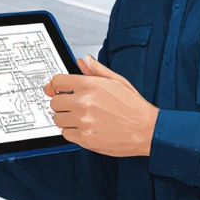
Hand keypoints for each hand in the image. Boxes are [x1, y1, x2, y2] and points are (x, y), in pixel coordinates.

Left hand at [44, 54, 158, 156]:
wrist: (147, 129)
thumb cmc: (134, 107)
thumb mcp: (117, 81)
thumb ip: (96, 70)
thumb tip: (83, 60)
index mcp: (89, 85)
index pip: (57, 82)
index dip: (54, 86)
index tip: (53, 90)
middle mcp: (83, 103)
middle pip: (54, 102)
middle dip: (60, 104)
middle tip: (70, 106)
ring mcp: (83, 122)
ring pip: (57, 119)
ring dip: (65, 119)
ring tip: (78, 118)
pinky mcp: (85, 139)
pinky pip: (65, 134)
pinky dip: (72, 132)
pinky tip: (84, 128)